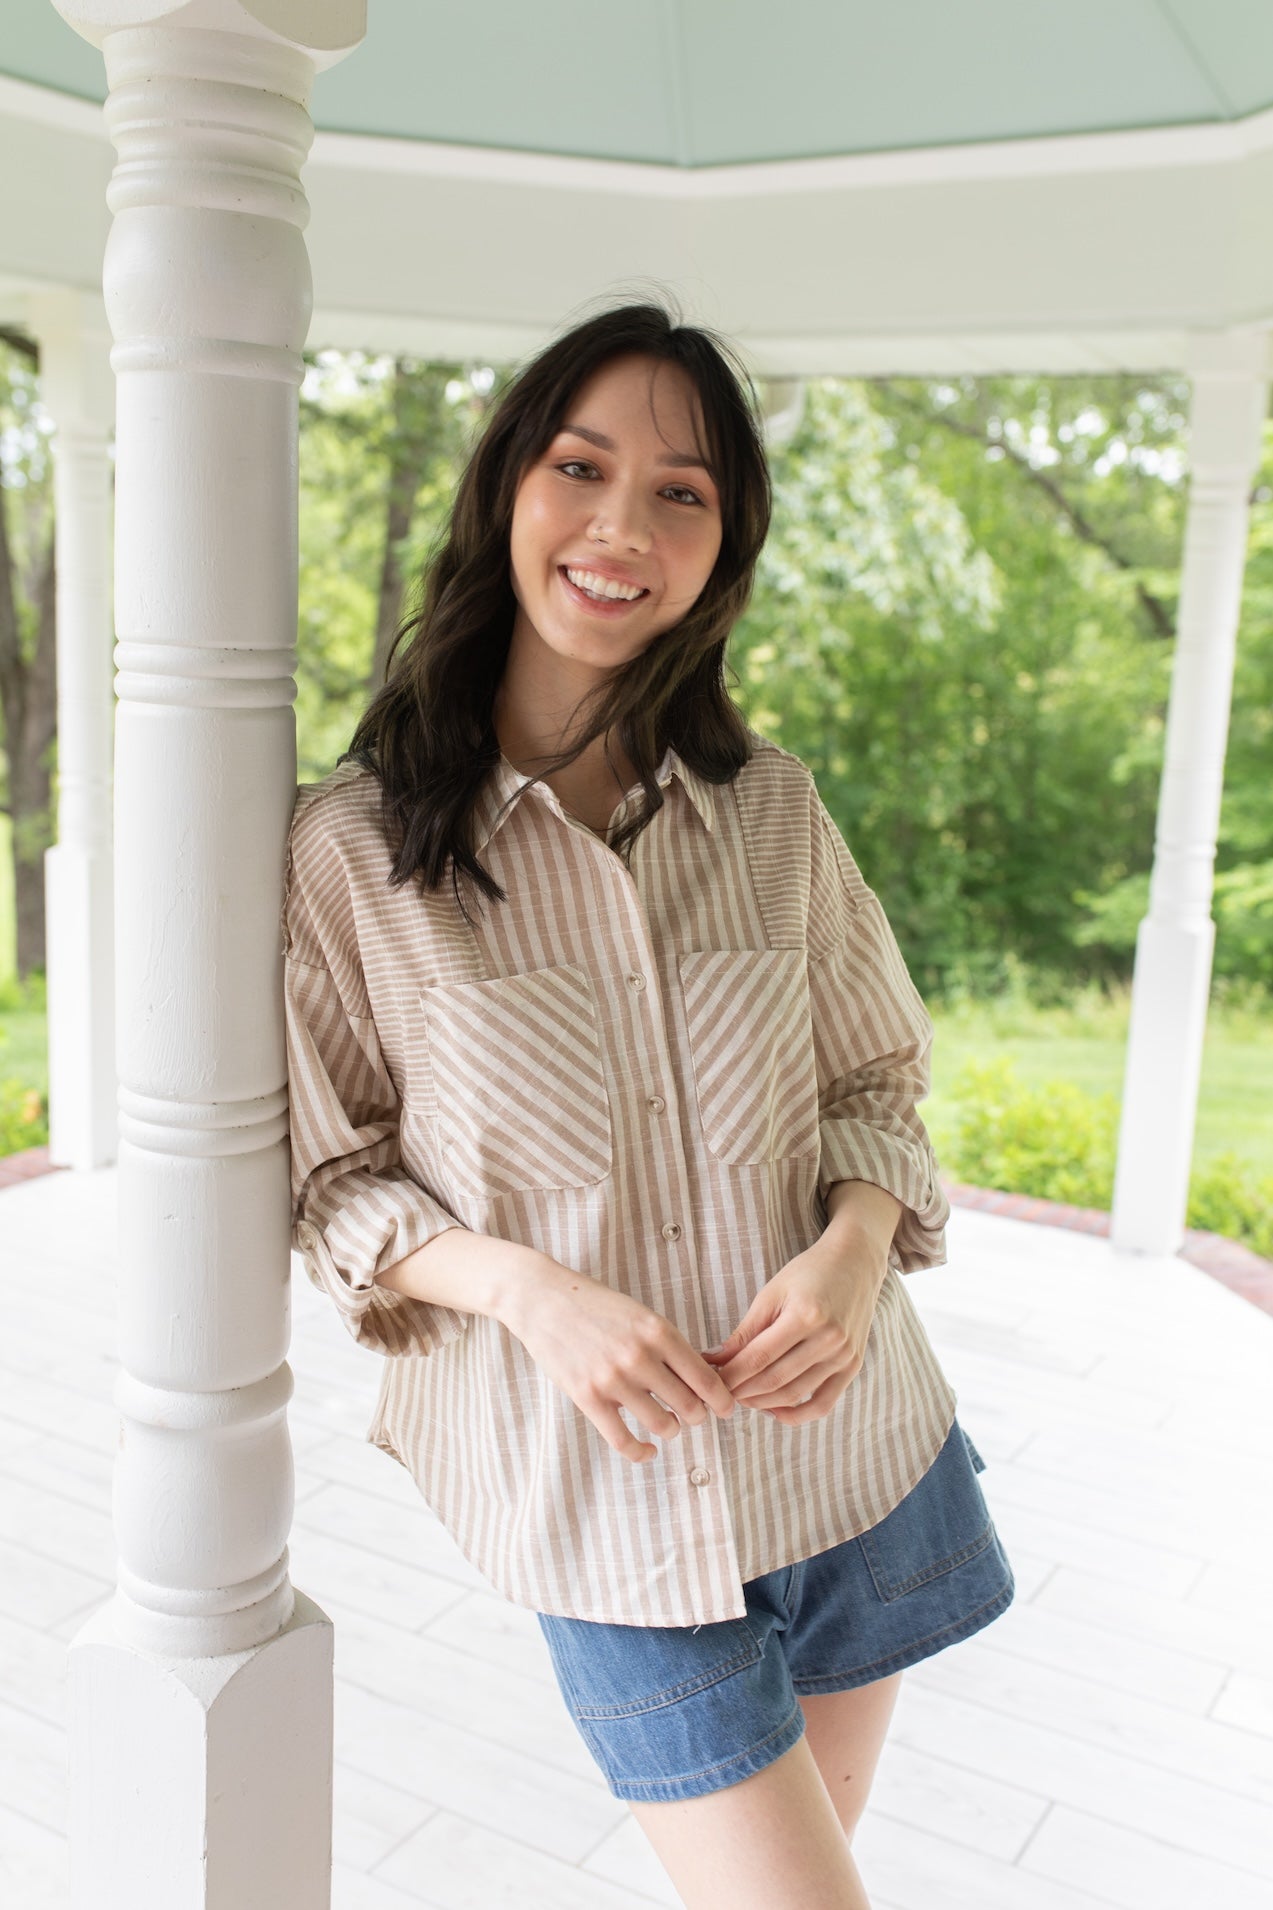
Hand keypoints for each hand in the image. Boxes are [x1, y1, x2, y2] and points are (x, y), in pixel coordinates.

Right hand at [502, 1261, 735, 1464]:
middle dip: (697, 1416)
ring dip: (671, 1430)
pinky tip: (647, 1450)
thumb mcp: (640, 1316)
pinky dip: (641, 1452)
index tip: (726, 1409)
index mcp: (658, 1332)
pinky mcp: (588, 1398)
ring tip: (667, 1423)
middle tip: (692, 1414)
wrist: (544, 1300)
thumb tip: (703, 1379)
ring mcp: (613, 1379)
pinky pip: (624, 1441)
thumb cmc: (596, 1306)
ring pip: (663, 1426)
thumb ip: (669, 1345)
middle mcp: (640, 1357)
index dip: (723, 1400)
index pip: (706, 1379)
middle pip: (690, 1407)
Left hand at [703, 1232, 888, 1425]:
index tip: (712, 1380)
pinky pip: (823, 1404)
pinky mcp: (853, 1366)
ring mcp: (844, 1356)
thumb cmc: (809, 1273)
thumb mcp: (772, 1293)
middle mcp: (829, 1339)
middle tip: (722, 1392)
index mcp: (806, 1315)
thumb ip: (746, 1330)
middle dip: (742, 1391)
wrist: (855, 1264)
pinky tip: (774, 1411)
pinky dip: (797, 1414)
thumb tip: (716, 1360)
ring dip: (763, 1403)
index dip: (732, 1375)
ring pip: (795, 1394)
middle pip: (775, 1380)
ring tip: (742, 1397)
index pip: (759, 1357)